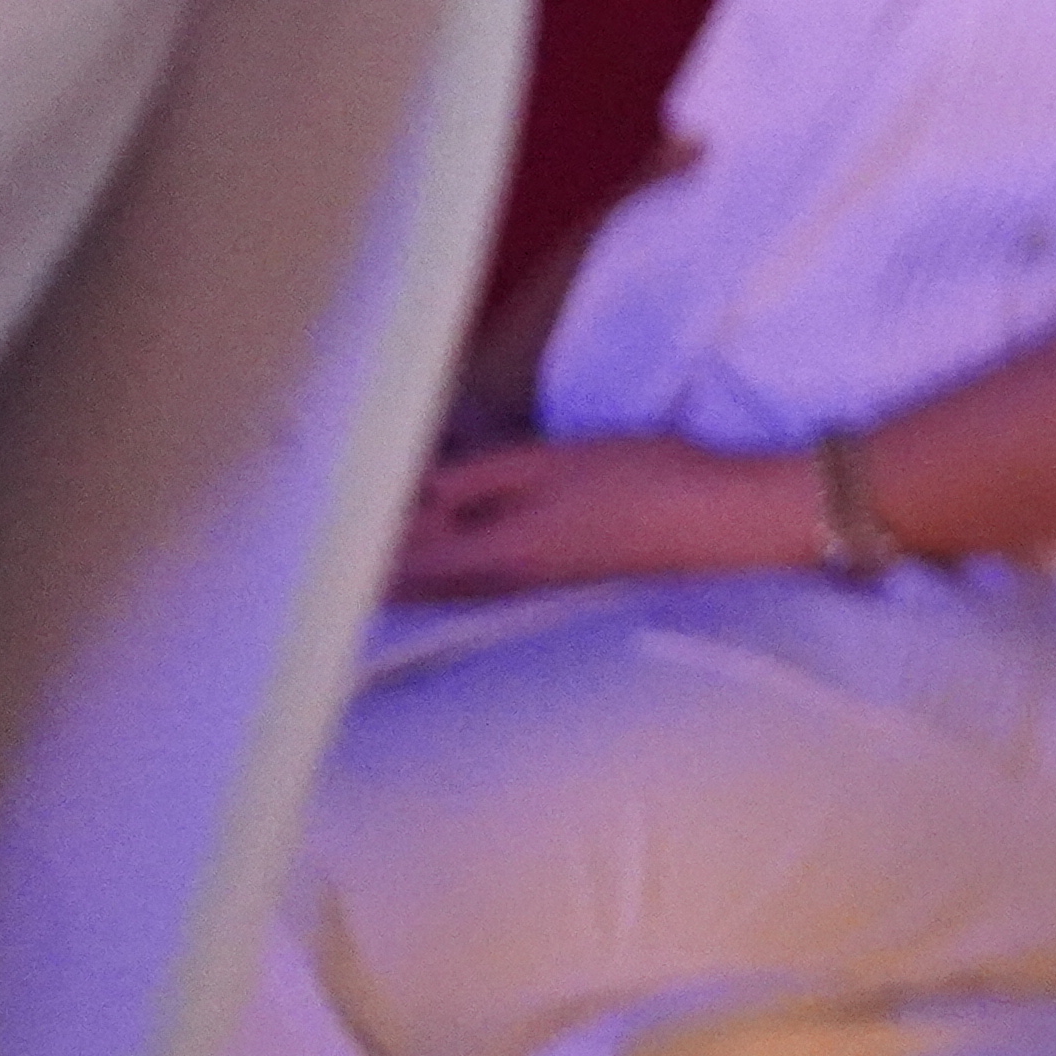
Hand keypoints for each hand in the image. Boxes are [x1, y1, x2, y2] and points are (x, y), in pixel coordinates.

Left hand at [394, 433, 818, 600]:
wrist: (724, 521)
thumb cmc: (642, 480)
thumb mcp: (552, 460)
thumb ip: (475, 478)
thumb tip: (413, 495)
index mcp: (492, 560)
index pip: (395, 572)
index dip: (355, 550)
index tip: (330, 516)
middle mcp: (500, 591)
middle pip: (416, 587)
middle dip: (379, 556)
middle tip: (356, 509)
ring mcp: (531, 595)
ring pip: (447, 585)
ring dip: (418, 557)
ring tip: (399, 514)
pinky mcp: (558, 587)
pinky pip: (480, 581)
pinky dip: (455, 557)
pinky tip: (460, 526)